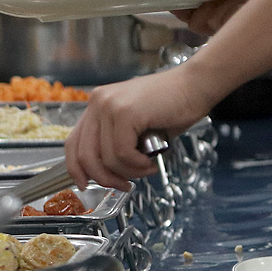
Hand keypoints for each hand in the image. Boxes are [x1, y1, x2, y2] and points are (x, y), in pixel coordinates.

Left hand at [64, 70, 213, 190]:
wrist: (198, 84)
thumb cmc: (172, 107)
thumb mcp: (134, 127)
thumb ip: (114, 143)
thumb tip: (103, 173)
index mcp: (96, 105)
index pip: (73, 143)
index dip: (76, 169)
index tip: (85, 184)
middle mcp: (98, 103)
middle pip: (84, 155)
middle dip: (104, 178)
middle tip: (123, 185)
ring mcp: (109, 106)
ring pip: (106, 158)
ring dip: (128, 172)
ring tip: (146, 168)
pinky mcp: (125, 112)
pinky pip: (122, 153)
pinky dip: (137, 165)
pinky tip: (150, 161)